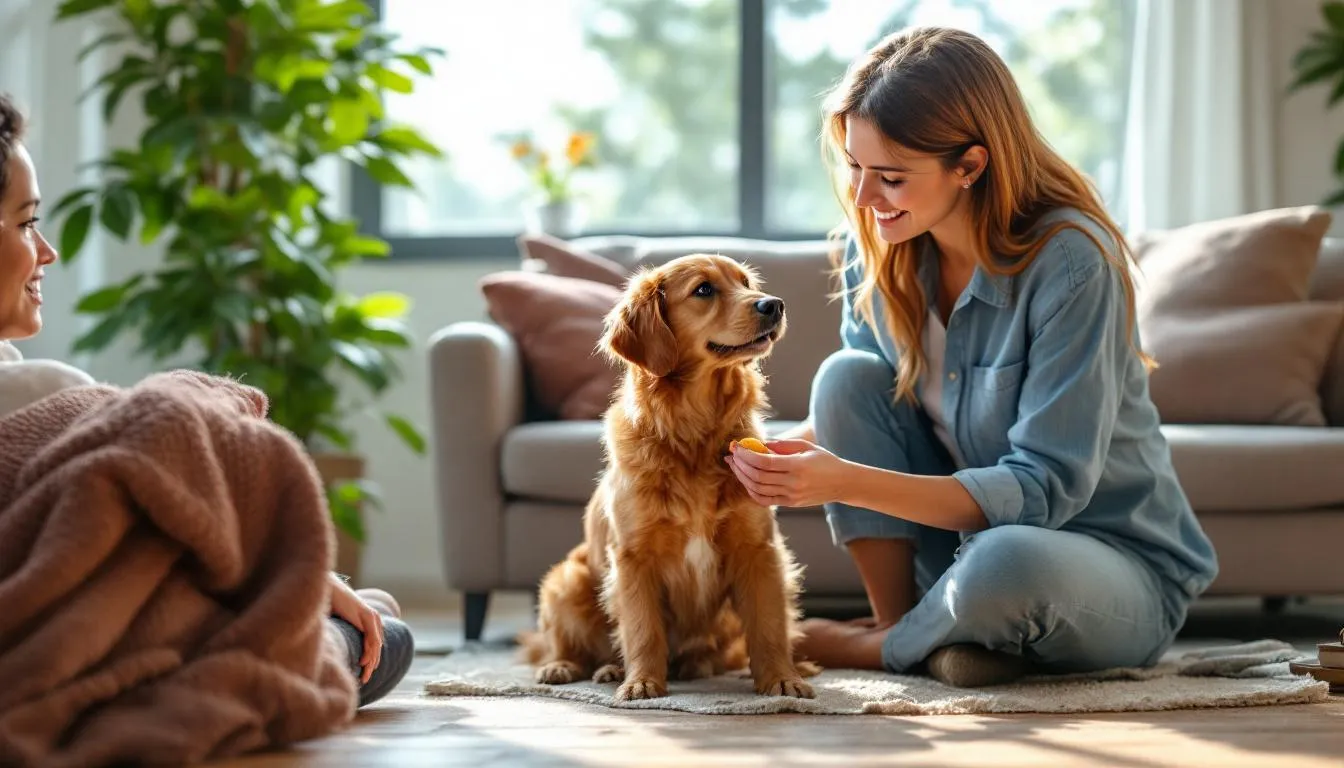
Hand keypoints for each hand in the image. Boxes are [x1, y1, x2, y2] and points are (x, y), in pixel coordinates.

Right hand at [329, 573, 383, 683]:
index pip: (373, 646)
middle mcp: (374, 621)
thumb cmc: (331, 606)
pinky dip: (369, 652)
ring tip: (365, 676)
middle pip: (376, 648)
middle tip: (365, 680)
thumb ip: (344, 636)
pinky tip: (363, 662)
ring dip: (370, 663)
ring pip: (375, 646)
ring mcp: (372, 618)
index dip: (369, 661)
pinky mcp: (368, 616)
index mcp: (369, 623)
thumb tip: (334, 651)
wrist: (329, 589)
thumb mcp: (340, 625)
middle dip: (371, 665)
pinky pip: (372, 639)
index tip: (363, 674)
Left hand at [725, 438, 853, 507]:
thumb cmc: (825, 461)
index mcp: (798, 466)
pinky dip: (752, 491)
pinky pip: (765, 500)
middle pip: (758, 476)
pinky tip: (746, 481)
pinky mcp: (791, 503)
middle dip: (741, 465)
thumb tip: (759, 444)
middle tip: (731, 455)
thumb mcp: (807, 446)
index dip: (747, 455)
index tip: (737, 447)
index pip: (765, 462)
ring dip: (743, 477)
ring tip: (735, 466)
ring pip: (758, 489)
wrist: (843, 483)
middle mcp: (793, 483)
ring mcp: (791, 496)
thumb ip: (782, 445)